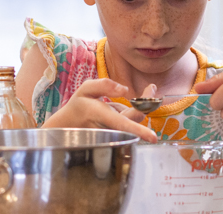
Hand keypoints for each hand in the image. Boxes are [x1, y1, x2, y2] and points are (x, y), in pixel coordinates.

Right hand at [42, 79, 157, 142]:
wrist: (69, 127)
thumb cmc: (78, 107)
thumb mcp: (85, 89)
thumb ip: (104, 85)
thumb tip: (125, 90)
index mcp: (100, 115)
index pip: (122, 124)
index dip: (139, 131)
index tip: (153, 137)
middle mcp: (109, 128)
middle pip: (134, 118)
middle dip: (145, 102)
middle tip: (151, 88)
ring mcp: (115, 134)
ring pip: (133, 119)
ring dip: (135, 108)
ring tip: (132, 98)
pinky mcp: (120, 135)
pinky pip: (131, 122)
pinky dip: (131, 113)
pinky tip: (122, 109)